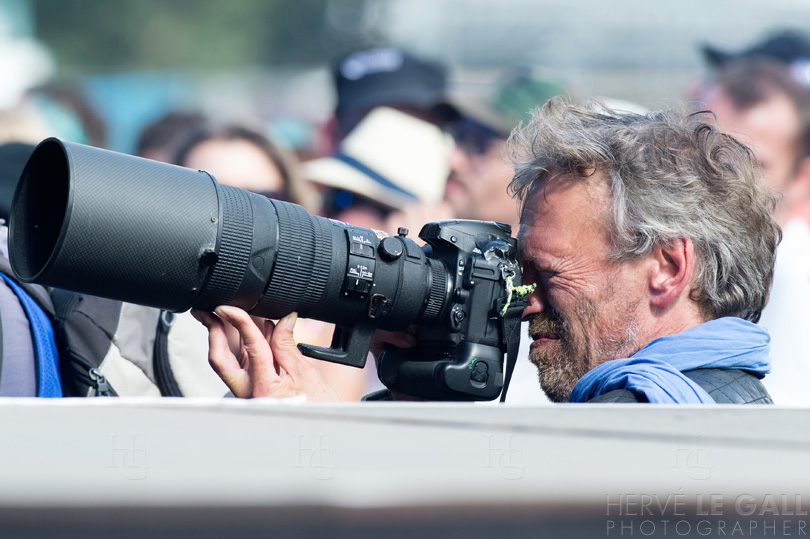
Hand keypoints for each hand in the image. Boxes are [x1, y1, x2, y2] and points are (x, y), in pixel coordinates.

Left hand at [191, 306, 338, 400]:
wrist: (319, 431)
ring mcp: (248, 394)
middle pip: (221, 359)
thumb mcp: (306, 373)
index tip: (228, 307)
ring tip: (229, 316)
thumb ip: (288, 344)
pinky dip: (247, 348)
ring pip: (230, 362)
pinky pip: (244, 366)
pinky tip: (255, 333)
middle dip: (213, 332)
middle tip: (208, 311)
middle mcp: (249, 393)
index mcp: (263, 387)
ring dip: (228, 338)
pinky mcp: (253, 392)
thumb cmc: (316, 409)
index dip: (238, 322)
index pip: (248, 346)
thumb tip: (283, 319)